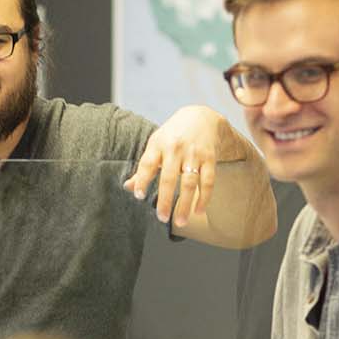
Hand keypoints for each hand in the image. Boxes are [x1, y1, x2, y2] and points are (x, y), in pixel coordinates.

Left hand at [123, 105, 227, 226]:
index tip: (139, 196)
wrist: (202, 117)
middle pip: (169, 177)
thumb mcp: (155, 146)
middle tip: (162, 218)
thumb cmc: (172, 136)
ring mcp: (194, 153)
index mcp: (158, 145)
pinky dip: (204, 198)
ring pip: (189, 182)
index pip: (147, 164)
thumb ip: (144, 168)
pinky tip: (198, 211)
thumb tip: (128, 188)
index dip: (143, 180)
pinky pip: (208, 181)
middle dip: (165, 199)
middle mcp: (175, 149)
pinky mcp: (210, 158)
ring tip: (180, 221)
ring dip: (185, 204)